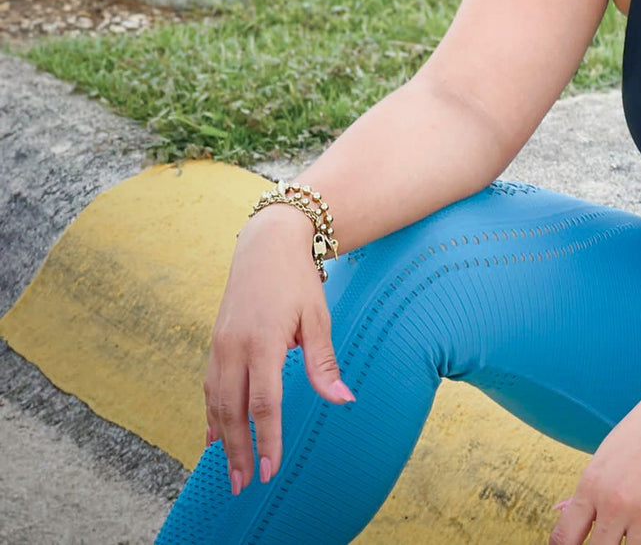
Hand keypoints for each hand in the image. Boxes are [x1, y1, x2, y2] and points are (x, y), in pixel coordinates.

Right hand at [204, 204, 355, 495]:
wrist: (266, 244)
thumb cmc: (298, 281)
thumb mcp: (317, 318)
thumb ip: (323, 363)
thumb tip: (342, 401)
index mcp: (263, 342)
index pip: (264, 403)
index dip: (267, 439)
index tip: (270, 470)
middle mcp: (234, 347)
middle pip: (232, 410)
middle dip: (237, 450)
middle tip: (243, 484)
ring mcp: (219, 345)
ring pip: (215, 401)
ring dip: (222, 438)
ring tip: (229, 469)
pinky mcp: (214, 342)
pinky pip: (209, 386)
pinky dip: (211, 413)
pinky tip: (214, 435)